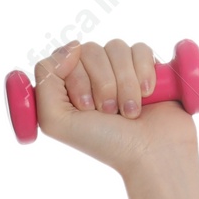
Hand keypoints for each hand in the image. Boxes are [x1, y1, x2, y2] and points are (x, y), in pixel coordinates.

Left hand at [31, 38, 196, 174]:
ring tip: (130, 110)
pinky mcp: (146, 66)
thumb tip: (70, 48)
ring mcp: (118, 70)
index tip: (87, 108)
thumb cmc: (105, 142)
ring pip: (115, 48)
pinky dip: (144, 73)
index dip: (76, 80)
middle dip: (102, 84)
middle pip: (89, 50)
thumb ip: (44, 83)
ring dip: (124, 83)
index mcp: (65, 88)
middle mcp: (90, 76)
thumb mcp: (56, 121)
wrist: (153, 151)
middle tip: (110, 112)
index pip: (61, 58)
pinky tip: (148, 95)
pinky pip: (140, 49)